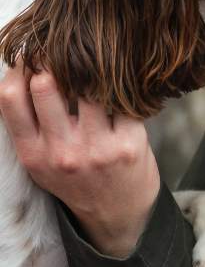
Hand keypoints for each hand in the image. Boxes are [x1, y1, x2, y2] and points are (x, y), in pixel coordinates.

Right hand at [0, 62, 160, 257]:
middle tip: (63, 52)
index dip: (17, 68)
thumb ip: (30, 125)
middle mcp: (61, 152)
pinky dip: (121, 88)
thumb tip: (24, 68)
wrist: (117, 214)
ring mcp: (97, 148)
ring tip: (93, 64)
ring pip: (88, 86)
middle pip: (46, 85)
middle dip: (52, 61)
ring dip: (90, 71)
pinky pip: (123, 99)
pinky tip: (119, 85)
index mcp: (33, 153)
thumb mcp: (41, 161)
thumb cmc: (76, 178)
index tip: (29, 55)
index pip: (10, 98)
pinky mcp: (129, 143)